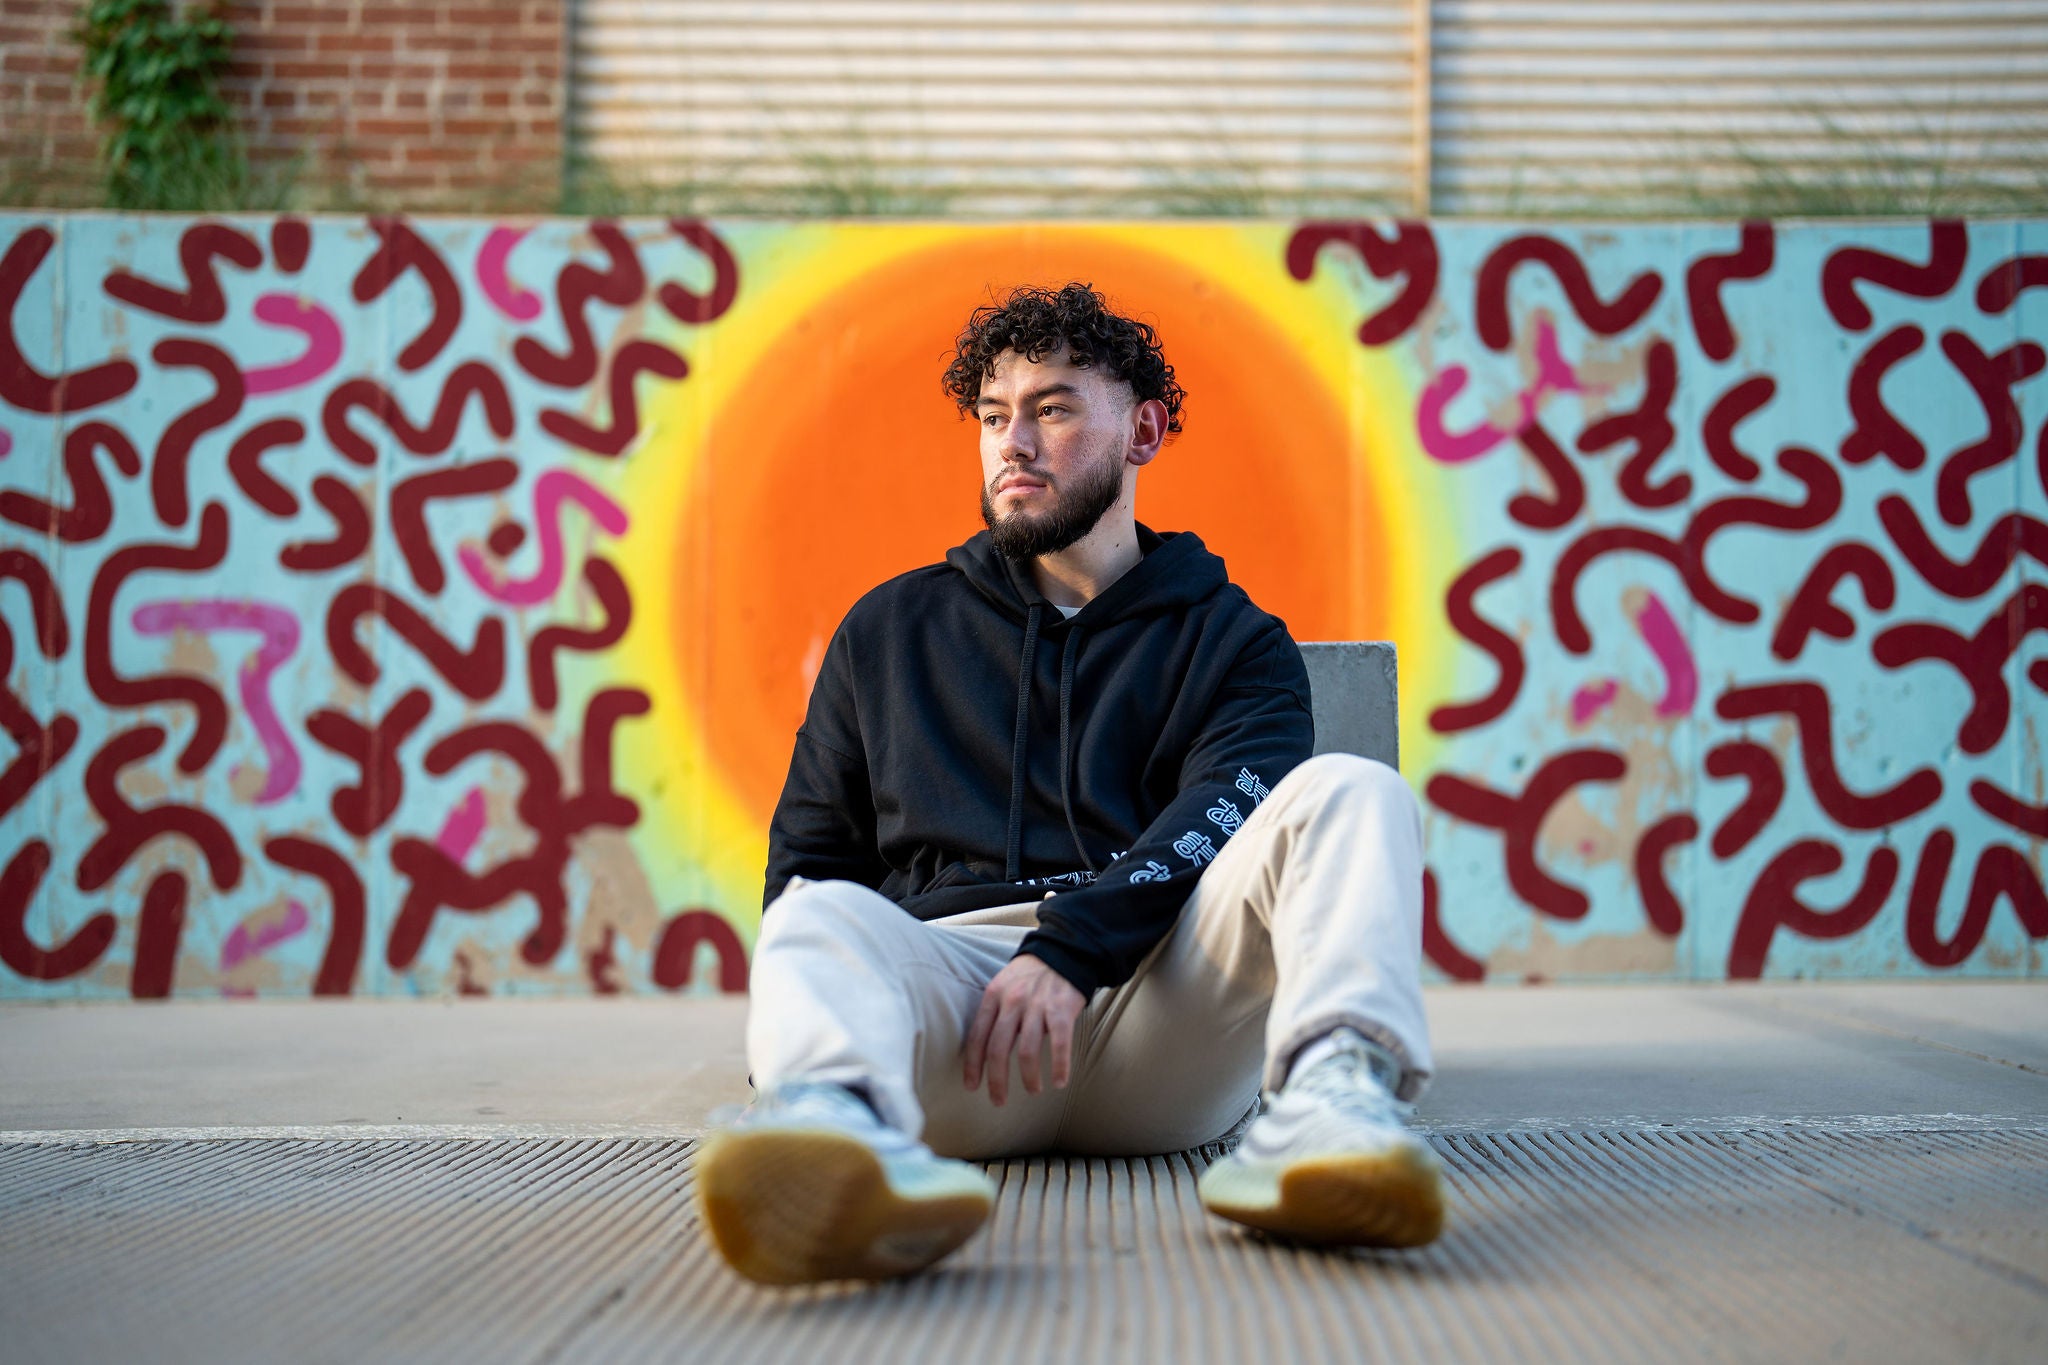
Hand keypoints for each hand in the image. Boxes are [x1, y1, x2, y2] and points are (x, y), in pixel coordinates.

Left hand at [962, 954, 1084, 1104]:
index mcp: (994, 995)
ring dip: (1029, 1078)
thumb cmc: (1031, 975)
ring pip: (1027, 1051)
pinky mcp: (1062, 1009)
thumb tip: (983, 1051)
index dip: (972, 1064)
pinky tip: (1059, 1081)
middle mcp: (1013, 1001)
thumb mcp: (1004, 985)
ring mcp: (1038, 1005)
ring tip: (1033, 1090)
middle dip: (997, 1080)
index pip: (977, 1036)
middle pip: (998, 1048)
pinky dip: (1059, 1067)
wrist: (1065, 950)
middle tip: (998, 1100)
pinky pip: (1060, 1044)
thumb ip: (995, 1013)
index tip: (971, 1086)